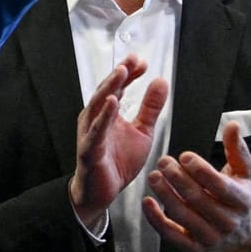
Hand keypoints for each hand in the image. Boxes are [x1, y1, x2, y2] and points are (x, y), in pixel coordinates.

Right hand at [69, 54, 167, 230]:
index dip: (129, 74)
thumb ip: (150, 107)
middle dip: (119, 75)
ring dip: (109, 88)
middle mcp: (96, 120)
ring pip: (98, 106)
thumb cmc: (118, 162)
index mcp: (108, 114)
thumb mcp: (143, 131)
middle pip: (106, 92)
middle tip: (132, 60)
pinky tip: (112, 102)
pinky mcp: (90, 150)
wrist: (102, 191)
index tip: (142, 62)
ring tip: (121, 73)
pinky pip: (96, 131)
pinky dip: (104, 116)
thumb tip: (160, 81)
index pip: (118, 88)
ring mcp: (90, 134)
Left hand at [142, 121, 250, 251]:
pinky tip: (146, 202)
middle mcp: (228, 221)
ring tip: (153, 176)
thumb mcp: (245, 174)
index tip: (184, 155)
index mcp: (242, 201)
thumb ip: (237, 150)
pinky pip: (171, 234)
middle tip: (163, 161)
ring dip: (165, 194)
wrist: (242, 238)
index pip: (220, 185)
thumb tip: (233, 125)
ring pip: (183, 215)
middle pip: (198, 199)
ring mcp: (210, 237)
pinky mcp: (193, 248)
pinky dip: (156, 218)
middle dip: (178, 179)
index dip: (201, 170)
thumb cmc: (239, 198)